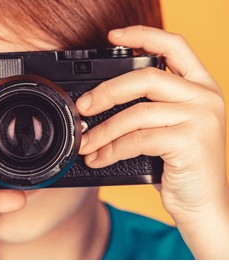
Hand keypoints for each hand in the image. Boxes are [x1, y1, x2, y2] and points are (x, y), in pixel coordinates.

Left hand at [76, 26, 228, 258]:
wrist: (204, 205)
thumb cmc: (181, 167)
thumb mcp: (168, 129)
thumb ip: (147, 109)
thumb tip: (99, 104)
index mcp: (200, 86)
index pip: (174, 45)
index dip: (142, 34)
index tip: (112, 36)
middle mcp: (205, 96)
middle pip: (145, 77)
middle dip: (107, 92)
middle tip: (83, 108)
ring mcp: (201, 117)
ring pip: (137, 112)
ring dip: (103, 130)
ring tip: (85, 143)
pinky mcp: (191, 141)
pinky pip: (138, 139)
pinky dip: (112, 149)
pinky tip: (99, 159)